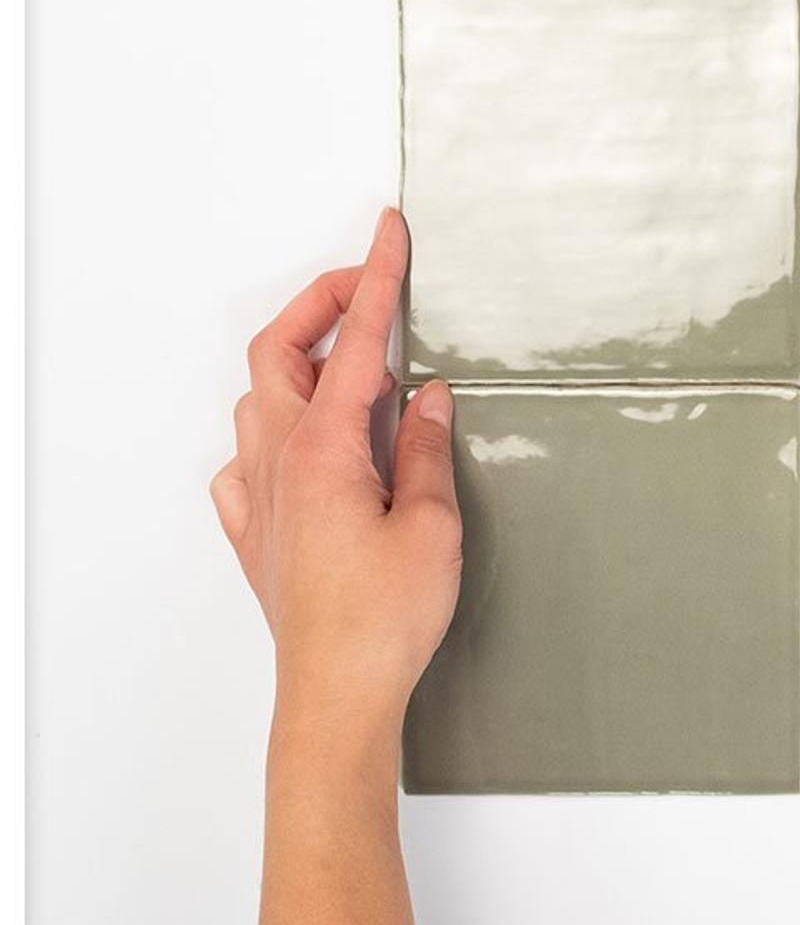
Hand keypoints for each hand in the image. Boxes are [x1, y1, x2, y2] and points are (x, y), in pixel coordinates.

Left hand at [211, 206, 458, 924]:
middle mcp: (278, 464)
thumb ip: (423, 450)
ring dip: (298, 362)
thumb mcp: (432, 523)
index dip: (376, 279)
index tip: (387, 231)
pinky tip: (297, 442)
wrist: (336, 692)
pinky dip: (270, 430)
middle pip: (282, 353)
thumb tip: (424, 396)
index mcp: (324, 450)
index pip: (356, 342)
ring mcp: (257, 499)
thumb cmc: (386, 618)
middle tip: (367, 284)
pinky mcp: (257, 536)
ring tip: (347, 358)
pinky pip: (242, 461)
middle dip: (321, 303)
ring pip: (257, 399)